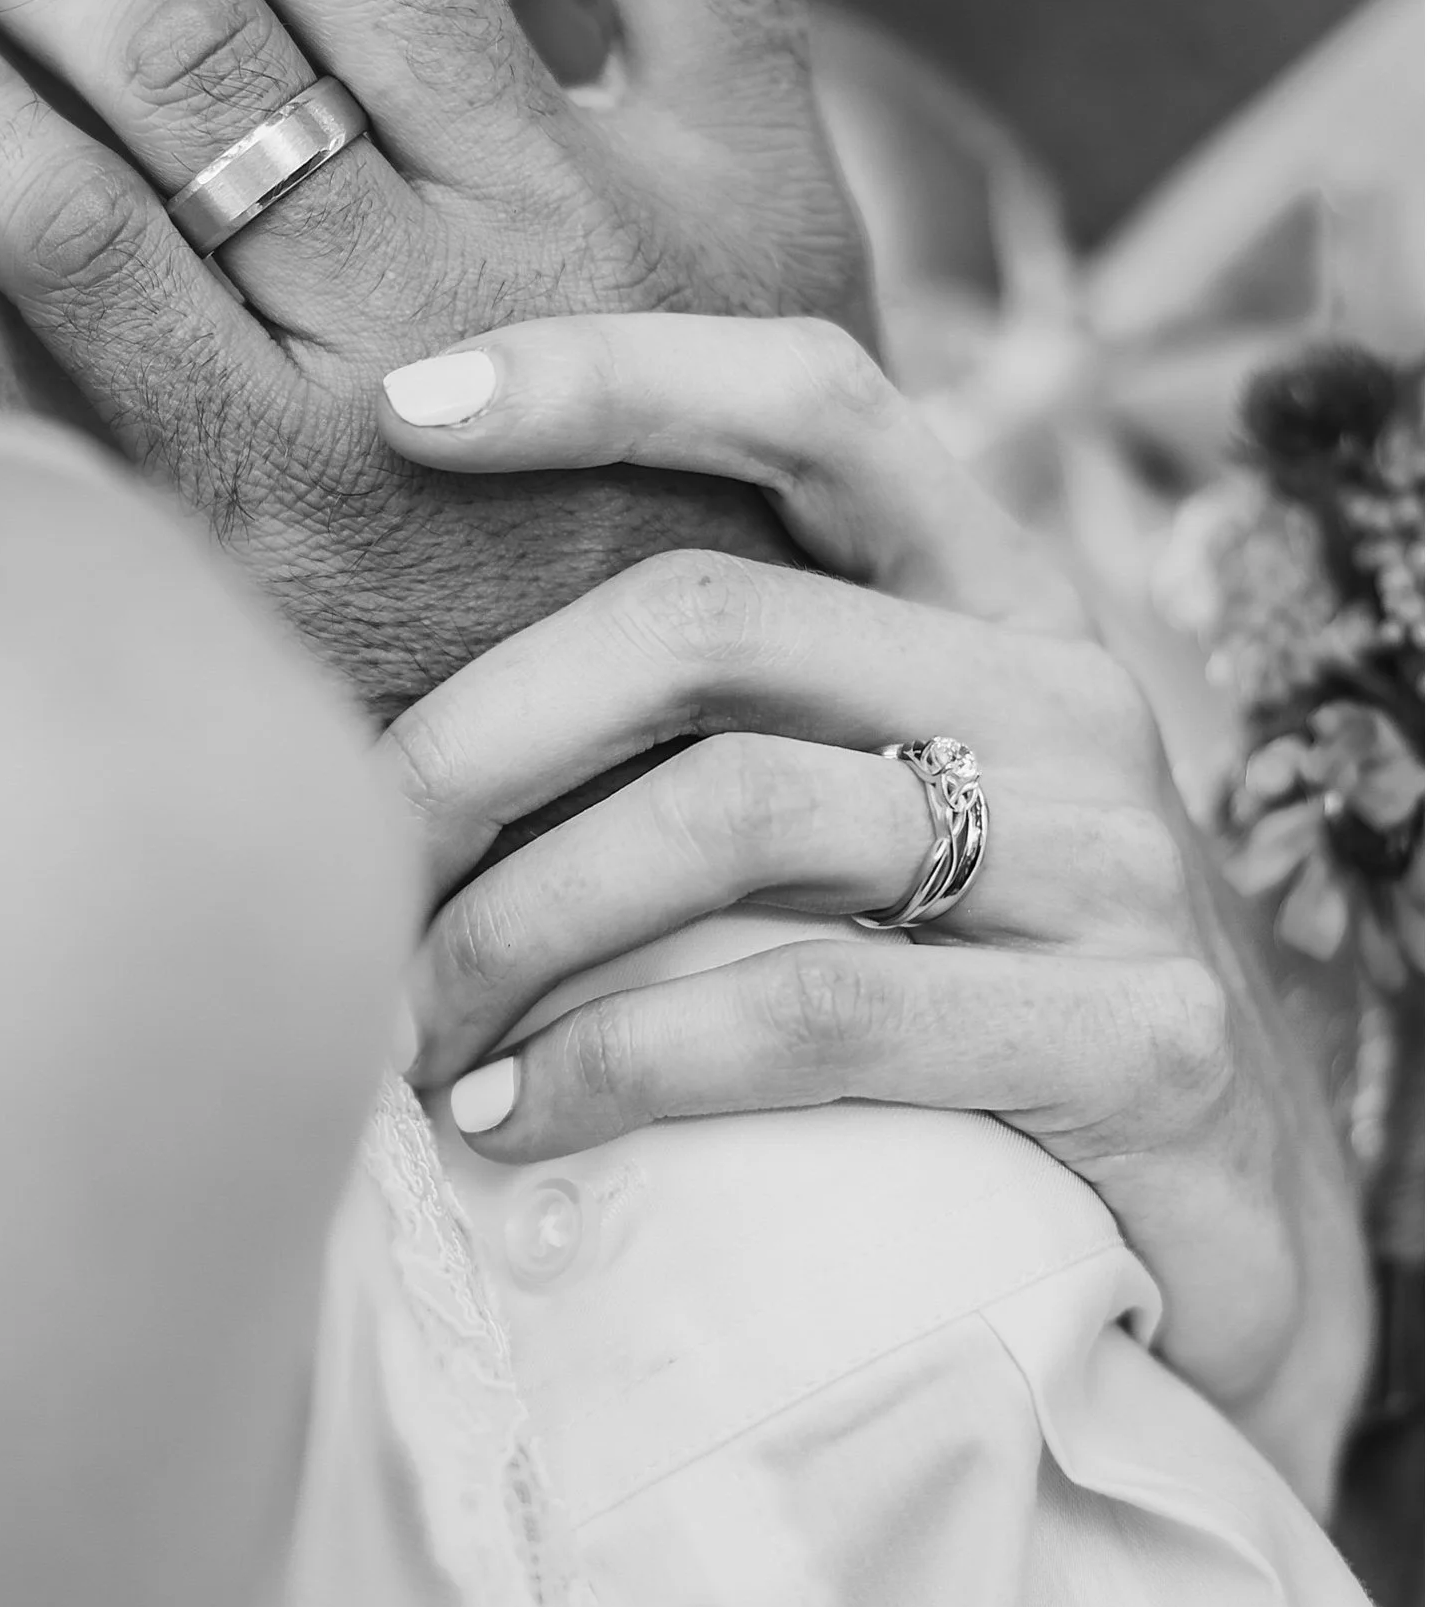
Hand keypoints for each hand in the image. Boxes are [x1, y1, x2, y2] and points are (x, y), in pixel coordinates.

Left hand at [378, 310, 1370, 1470]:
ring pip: (731, 813)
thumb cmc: (1003, 999)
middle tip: (353, 860)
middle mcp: (1062, 692)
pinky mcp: (1129, 1036)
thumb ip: (753, 720)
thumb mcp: (914, 808)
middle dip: (474, 735)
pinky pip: (807, 1012)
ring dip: (515, 927)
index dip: (606, 373)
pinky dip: (616, 1066)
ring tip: (411, 1027)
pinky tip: (510, 1122)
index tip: (400, 408)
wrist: (1252, 1233)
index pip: (813, 400)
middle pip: (707, 618)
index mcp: (1000, 598)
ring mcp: (1110, 861)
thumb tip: (431, 708)